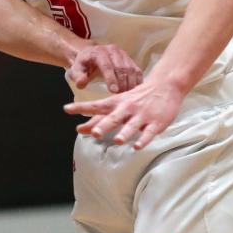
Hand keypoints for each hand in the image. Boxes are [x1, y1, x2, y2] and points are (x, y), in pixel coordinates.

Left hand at [65, 43, 142, 94]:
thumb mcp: (76, 70)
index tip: (114, 91)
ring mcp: (123, 54)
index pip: (106, 65)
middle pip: (121, 67)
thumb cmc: (83, 65)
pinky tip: (136, 91)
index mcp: (99, 52)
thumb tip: (81, 83)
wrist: (90, 55)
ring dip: (131, 83)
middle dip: (122, 83)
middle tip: (122, 97)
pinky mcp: (130, 59)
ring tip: (129, 96)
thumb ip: (77, 77)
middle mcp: (113, 50)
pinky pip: (137, 70)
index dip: (111, 78)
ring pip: (131, 69)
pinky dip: (138, 81)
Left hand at [65, 75, 183, 149]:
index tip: (67, 109)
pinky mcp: (156, 122)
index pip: (96, 106)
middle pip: (114, 118)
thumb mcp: (117, 104)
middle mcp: (127, 109)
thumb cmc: (136, 98)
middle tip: (94, 133)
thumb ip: (99, 118)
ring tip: (118, 140)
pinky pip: (149, 133)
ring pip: (132, 126)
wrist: (165, 85)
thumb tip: (79, 130)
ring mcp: (142, 115)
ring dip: (125, 133)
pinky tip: (137, 147)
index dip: (81, 107)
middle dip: (104, 125)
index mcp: (116, 103)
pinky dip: (143, 140)